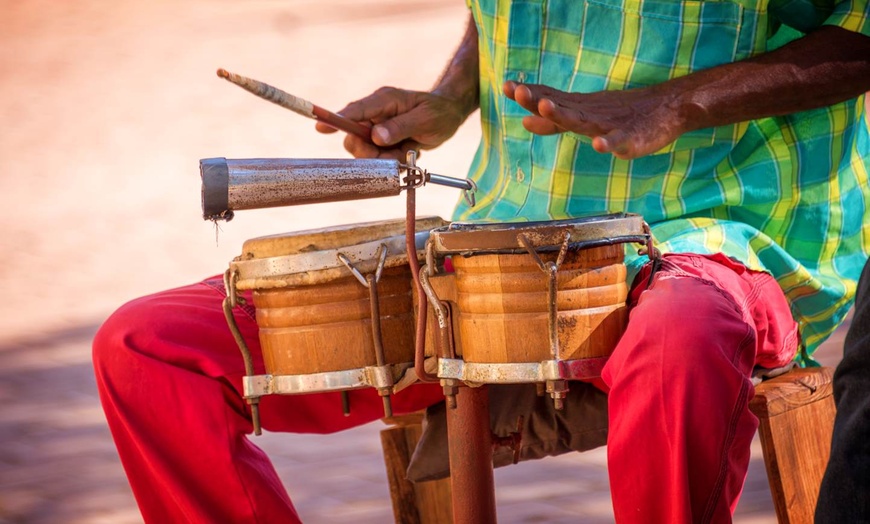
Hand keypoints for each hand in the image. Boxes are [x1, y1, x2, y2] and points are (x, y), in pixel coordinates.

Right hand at [315, 87, 470, 159]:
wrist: (448, 115)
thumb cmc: (438, 112)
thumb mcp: (424, 120)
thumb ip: (400, 127)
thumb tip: (376, 136)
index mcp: (383, 101)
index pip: (355, 111)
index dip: (336, 119)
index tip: (320, 127)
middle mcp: (376, 113)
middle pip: (354, 137)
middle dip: (370, 152)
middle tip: (393, 154)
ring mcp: (377, 127)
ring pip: (366, 151)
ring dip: (385, 157)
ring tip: (407, 149)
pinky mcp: (381, 139)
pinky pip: (378, 157)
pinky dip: (392, 159)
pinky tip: (407, 150)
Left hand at [503, 81, 688, 158]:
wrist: (665, 109)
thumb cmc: (619, 115)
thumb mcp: (583, 117)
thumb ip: (554, 122)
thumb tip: (524, 120)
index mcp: (579, 109)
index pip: (550, 99)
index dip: (529, 95)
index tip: (507, 87)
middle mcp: (591, 114)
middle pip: (561, 107)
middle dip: (539, 100)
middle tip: (519, 91)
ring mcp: (610, 125)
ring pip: (584, 121)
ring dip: (564, 114)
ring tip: (546, 107)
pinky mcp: (632, 139)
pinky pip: (619, 141)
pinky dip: (609, 142)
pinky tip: (598, 145)